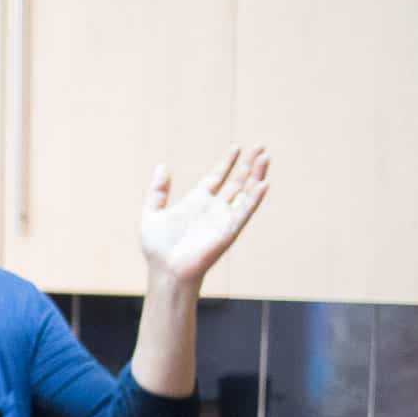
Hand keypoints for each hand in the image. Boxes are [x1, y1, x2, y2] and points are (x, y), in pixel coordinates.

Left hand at [140, 145, 269, 286]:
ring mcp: (222, 218)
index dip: (226, 162)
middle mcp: (213, 208)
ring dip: (256, 175)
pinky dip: (254, 198)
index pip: (216, 177)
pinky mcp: (228, 230)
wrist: (166, 270)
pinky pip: (244, 211)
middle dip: (248, 164)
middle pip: (236, 181)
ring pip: (244, 192)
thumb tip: (163, 166)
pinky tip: (264, 183)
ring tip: (265, 156)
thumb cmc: (158, 248)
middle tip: (260, 145)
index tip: (237, 147)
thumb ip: (157, 191)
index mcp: (196, 202)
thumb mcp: (152, 214)